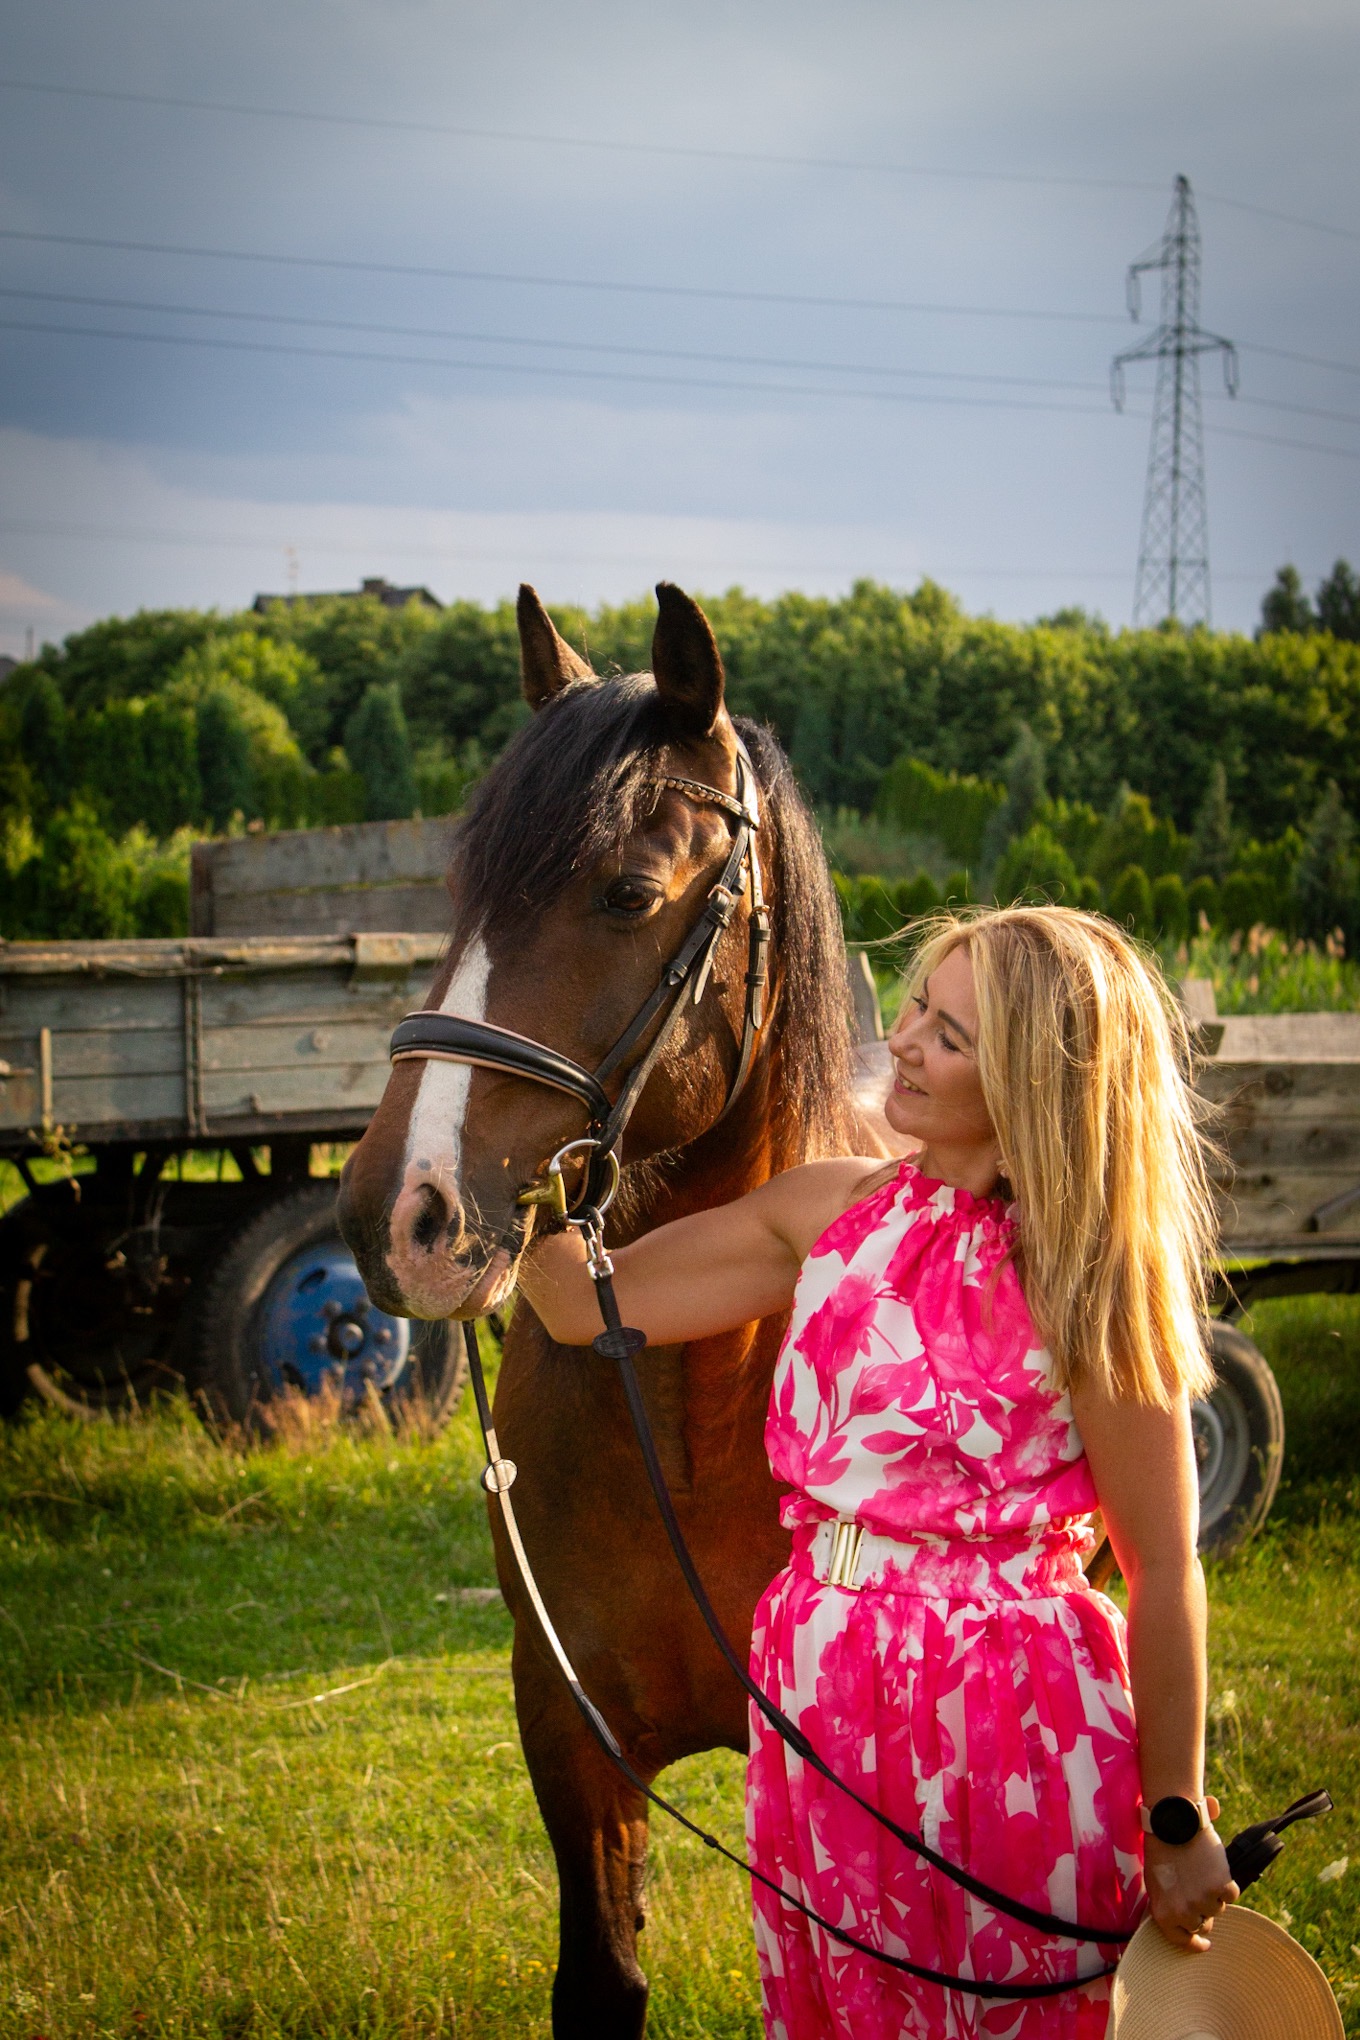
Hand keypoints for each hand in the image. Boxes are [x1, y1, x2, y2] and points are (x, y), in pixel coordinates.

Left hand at [1144, 1800, 1238, 1950]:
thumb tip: (1186, 1925)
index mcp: (1164, 1913)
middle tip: (1199, 1892)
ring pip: (1218, 1909)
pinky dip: (1227, 1884)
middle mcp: (1184, 1912)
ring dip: (1214, 1895)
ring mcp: (1203, 1900)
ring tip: (1201, 1872)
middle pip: (1203, 1925)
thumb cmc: (1161, 1850)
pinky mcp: (1220, 1887)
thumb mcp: (1155, 1883)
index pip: (1181, 1940)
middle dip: (1203, 1912)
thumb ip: (1168, 1906)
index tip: (1204, 1944)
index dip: (1194, 1943)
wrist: (1173, 1823)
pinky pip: (1231, 1895)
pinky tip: (1216, 1869)